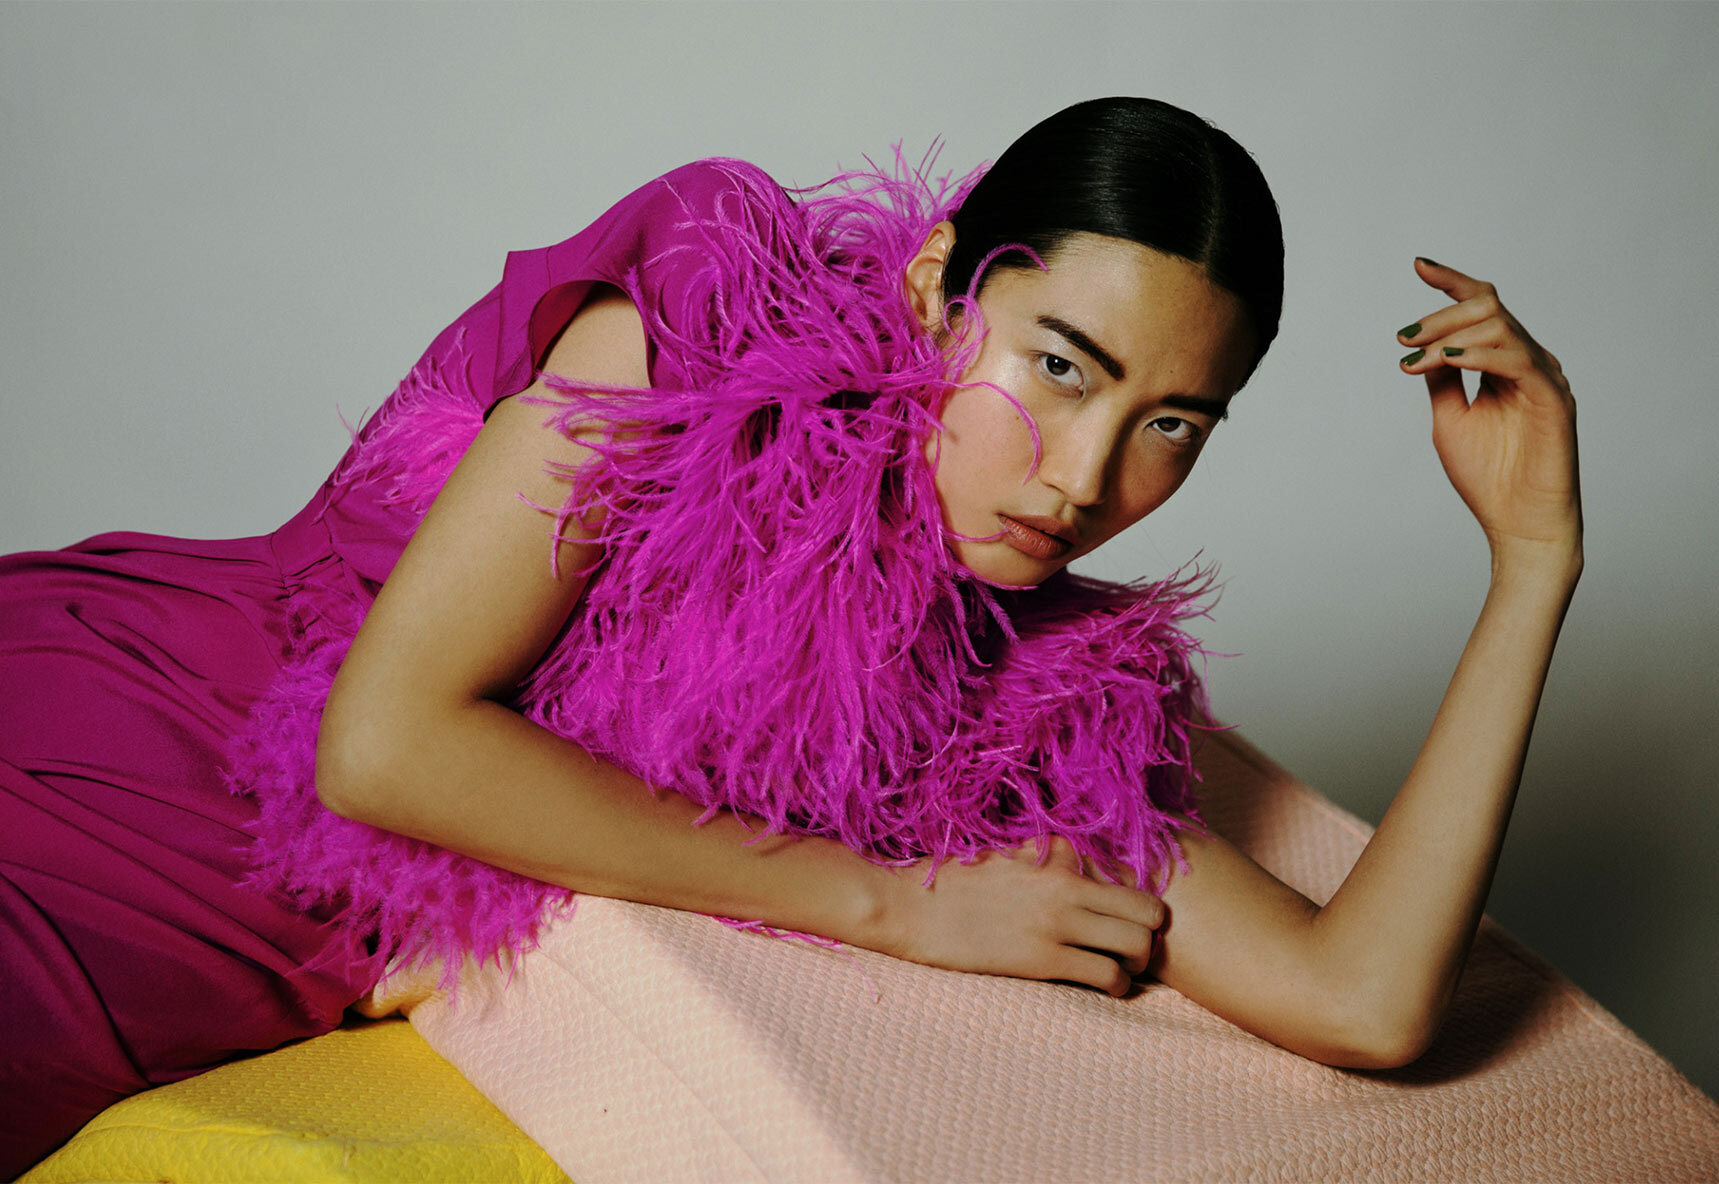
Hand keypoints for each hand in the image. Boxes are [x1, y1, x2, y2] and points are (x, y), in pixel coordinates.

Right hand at [874, 836, 1164, 996]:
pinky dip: (1115, 986)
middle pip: (1149, 913)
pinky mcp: (1041, 960)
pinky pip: (1106, 975)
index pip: (1132, 877)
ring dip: (1136, 965)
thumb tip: (1071, 855)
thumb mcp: (1003, 854)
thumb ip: (1045, 855)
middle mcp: (1066, 888)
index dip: (1142, 903)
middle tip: (1134, 949)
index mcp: (1058, 861)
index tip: (1131, 919)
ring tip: (1119, 971)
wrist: (908, 906)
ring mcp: (1057, 924)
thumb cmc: (950, 879)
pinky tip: (1102, 987)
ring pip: (1136, 947)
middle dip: (1151, 935)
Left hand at [1397, 258, 1580, 570]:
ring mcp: (1543, 377)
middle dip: (1440, 314)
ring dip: (1449, 337)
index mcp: (1504, 364)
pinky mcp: (1552, 397)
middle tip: (1404, 337)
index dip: (1452, 282)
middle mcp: (1528, 362)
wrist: (1518, 524)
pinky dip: (1479, 354)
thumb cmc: (1489, 477)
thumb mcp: (1449, 419)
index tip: (1418, 265)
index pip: (1482, 308)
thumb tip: (1422, 346)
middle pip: (1489, 307)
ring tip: (1414, 357)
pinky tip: (1448, 361)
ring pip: (1499, 326)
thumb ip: (1441, 379)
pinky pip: (1517, 358)